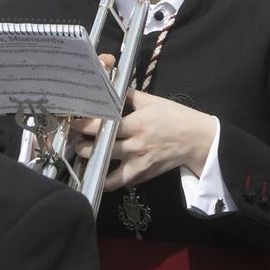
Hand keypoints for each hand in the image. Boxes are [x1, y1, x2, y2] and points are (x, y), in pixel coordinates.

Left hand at [71, 90, 215, 190]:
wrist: (197, 139)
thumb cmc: (175, 117)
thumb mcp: (152, 101)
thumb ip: (129, 96)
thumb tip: (111, 87)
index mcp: (136, 124)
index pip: (103, 126)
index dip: (84, 125)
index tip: (73, 123)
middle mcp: (135, 145)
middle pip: (101, 149)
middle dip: (82, 146)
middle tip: (74, 142)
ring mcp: (139, 163)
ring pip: (108, 171)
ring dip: (93, 165)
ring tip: (84, 159)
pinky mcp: (144, 175)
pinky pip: (122, 182)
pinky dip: (111, 180)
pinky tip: (102, 174)